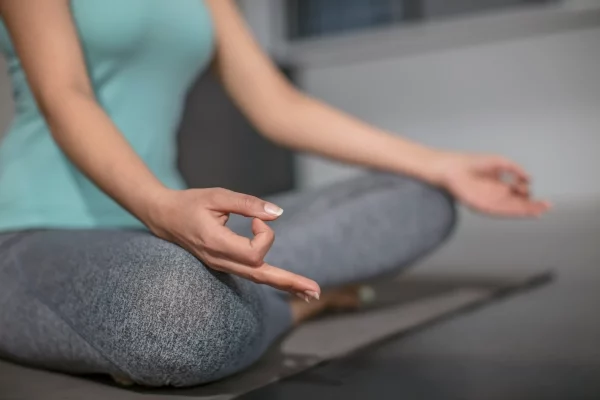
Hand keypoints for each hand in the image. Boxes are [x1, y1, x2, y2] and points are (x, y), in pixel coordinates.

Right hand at [145, 188, 320, 300]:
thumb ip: (247, 203)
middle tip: (315, 291)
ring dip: (285, 284)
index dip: (264, 235)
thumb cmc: (189, 203)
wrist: (163, 216)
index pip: (254, 254)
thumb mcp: (217, 196)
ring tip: (310, 292)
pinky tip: (289, 284)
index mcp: (216, 244)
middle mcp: (220, 260)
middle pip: (261, 276)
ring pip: (257, 279)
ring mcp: (221, 266)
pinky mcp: (224, 264)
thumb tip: (277, 213)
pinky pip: (251, 275)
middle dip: (289, 282)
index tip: (256, 218)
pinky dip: (272, 279)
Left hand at [434, 153, 550, 216]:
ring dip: (527, 210)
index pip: (519, 192)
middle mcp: (497, 194)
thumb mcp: (500, 162)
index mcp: (500, 184)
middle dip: (533, 205)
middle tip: (547, 206)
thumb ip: (515, 169)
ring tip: (541, 210)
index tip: (536, 191)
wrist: (453, 168)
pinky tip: (524, 211)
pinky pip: (501, 210)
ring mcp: (491, 201)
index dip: (530, 194)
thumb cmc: (472, 163)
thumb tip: (529, 178)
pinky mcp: (483, 206)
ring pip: (512, 209)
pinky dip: (513, 211)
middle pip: (519, 203)